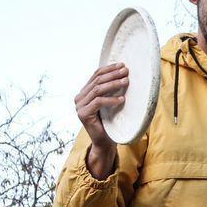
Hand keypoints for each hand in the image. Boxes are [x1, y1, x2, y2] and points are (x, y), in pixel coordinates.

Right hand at [74, 63, 128, 178]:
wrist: (105, 142)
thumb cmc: (109, 122)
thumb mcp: (109, 102)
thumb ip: (108, 90)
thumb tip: (121, 72)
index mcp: (84, 92)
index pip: (96, 75)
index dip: (109, 69)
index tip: (122, 65)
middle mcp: (79, 98)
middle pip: (97, 80)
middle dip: (113, 74)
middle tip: (126, 71)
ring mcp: (79, 106)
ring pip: (98, 90)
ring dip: (114, 84)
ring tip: (126, 82)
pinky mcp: (83, 114)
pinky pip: (99, 102)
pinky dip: (111, 100)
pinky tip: (122, 99)